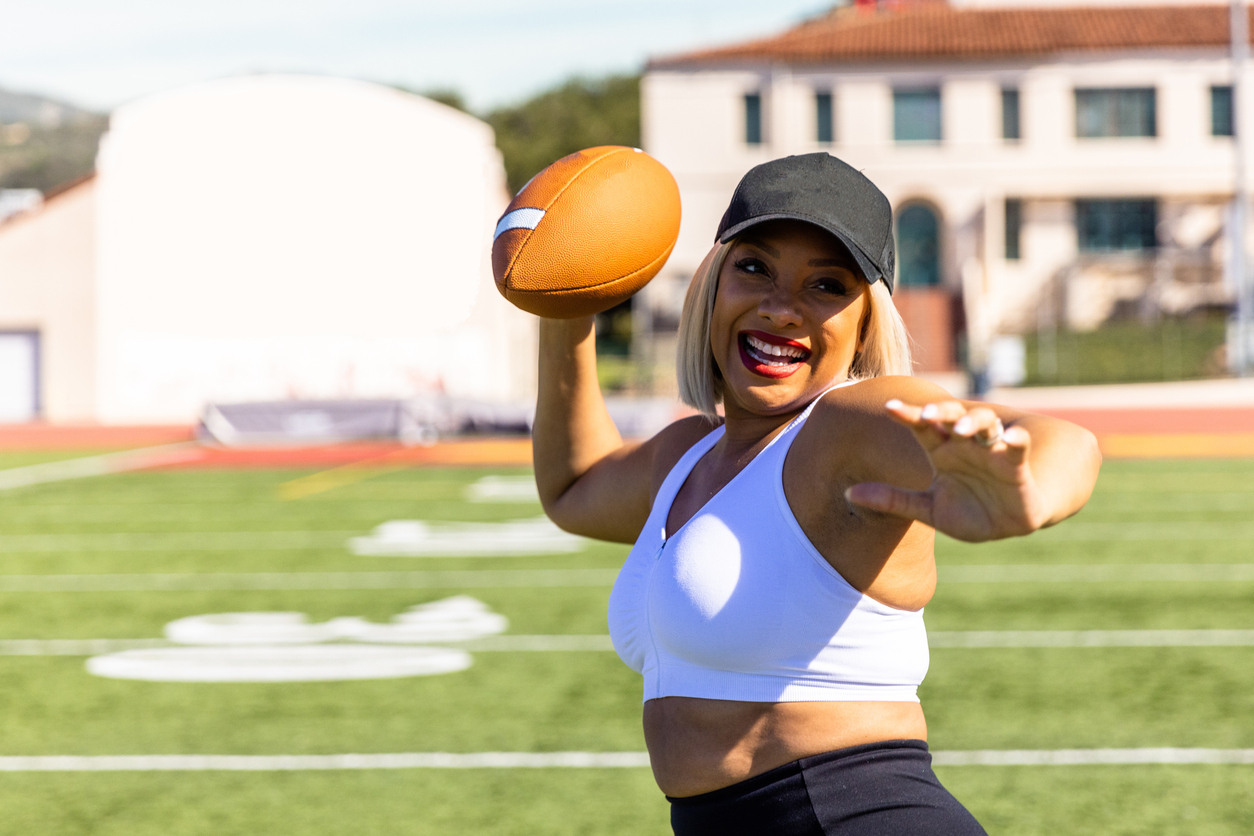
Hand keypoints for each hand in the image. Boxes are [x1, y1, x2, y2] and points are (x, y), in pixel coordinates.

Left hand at [845, 399, 1050, 541]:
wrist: (1007, 526)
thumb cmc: (968, 512)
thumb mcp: (927, 510)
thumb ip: (892, 500)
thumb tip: (848, 494)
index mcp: (942, 453)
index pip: (922, 428)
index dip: (908, 416)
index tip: (889, 407)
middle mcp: (965, 445)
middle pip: (951, 418)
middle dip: (940, 412)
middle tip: (925, 413)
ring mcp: (991, 452)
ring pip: (983, 425)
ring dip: (973, 423)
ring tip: (960, 429)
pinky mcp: (1016, 466)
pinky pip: (1017, 448)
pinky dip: (1015, 441)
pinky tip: (1011, 438)